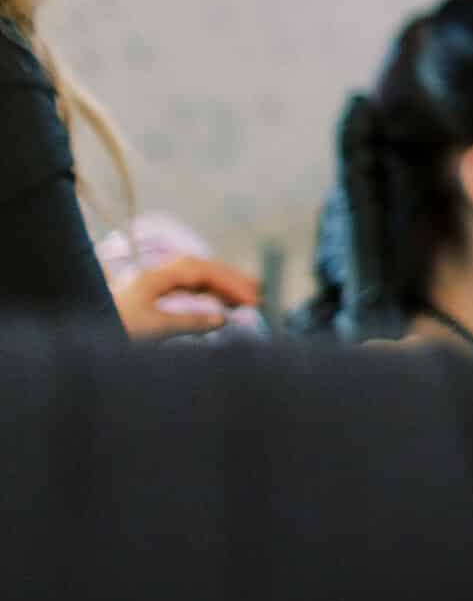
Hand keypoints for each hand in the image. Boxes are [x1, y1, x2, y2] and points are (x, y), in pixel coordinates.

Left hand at [113, 255, 260, 340]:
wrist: (84, 331)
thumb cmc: (114, 328)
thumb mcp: (154, 328)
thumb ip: (191, 322)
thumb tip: (223, 318)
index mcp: (157, 275)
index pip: (203, 271)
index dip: (230, 283)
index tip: (251, 298)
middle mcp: (158, 273)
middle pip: (204, 269)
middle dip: (233, 280)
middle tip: (260, 293)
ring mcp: (156, 282)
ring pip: (199, 278)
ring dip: (224, 286)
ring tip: (250, 297)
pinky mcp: (154, 294)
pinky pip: (191, 288)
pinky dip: (211, 294)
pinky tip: (224, 303)